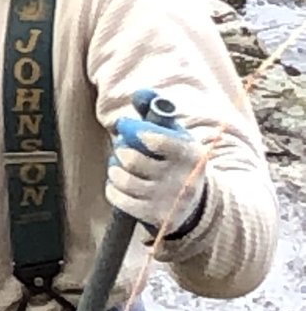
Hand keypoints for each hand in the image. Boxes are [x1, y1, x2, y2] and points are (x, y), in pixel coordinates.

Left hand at [108, 87, 205, 235]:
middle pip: (132, 159)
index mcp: (191, 153)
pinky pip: (118, 198)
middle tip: (123, 149)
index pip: (156, 139)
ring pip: (123, 179)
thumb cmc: (177, 160)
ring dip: (114, 169)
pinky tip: (120, 184)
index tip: (128, 128)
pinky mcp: (155, 217)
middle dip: (120, 151)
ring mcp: (169, 200)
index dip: (134, 131)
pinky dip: (113, 188)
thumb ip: (157, 112)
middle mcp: (183, 178)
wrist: (196, 202)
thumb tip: (140, 93)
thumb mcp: (176, 134)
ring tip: (120, 166)